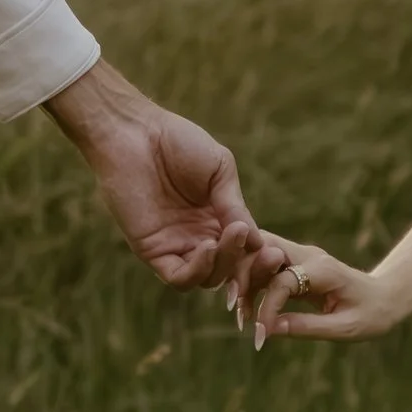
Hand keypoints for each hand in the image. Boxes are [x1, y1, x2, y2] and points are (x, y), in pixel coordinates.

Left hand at [47, 60, 271, 299]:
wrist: (135, 132)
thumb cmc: (178, 142)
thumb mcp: (220, 171)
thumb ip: (236, 208)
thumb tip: (257, 243)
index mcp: (219, 218)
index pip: (245, 251)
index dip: (262, 257)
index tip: (277, 253)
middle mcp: (200, 237)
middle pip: (231, 271)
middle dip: (249, 267)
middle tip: (263, 253)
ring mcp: (177, 246)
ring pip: (209, 278)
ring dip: (225, 264)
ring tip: (228, 236)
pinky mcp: (152, 251)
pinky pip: (179, 278)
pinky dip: (198, 271)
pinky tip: (208, 247)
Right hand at [248, 240, 405, 345]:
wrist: (387, 297)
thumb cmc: (372, 314)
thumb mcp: (345, 329)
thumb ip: (307, 328)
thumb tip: (269, 331)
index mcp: (323, 269)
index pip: (282, 280)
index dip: (267, 308)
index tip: (261, 335)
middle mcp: (307, 256)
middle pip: (261, 250)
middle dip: (242, 277)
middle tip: (237, 314)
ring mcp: (299, 257)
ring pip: (257, 255)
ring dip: (243, 281)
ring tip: (240, 317)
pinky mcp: (294, 266)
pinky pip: (264, 269)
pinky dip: (251, 287)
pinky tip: (247, 312)